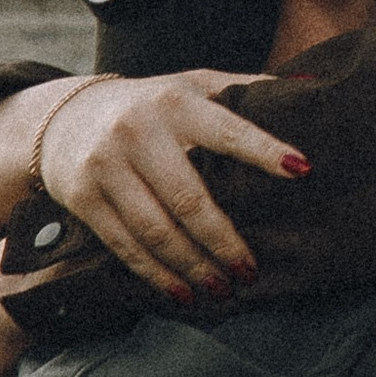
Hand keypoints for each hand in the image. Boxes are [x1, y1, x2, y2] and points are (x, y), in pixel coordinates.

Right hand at [34, 73, 306, 298]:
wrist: (64, 115)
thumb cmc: (151, 105)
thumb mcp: (193, 84)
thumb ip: (243, 88)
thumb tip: (311, 84)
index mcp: (175, 102)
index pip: (227, 130)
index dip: (264, 150)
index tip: (303, 170)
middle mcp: (137, 132)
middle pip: (189, 198)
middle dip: (223, 241)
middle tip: (251, 271)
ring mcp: (105, 166)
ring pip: (155, 230)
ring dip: (192, 266)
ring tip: (223, 289)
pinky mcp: (82, 197)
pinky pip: (124, 245)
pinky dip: (156, 274)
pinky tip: (182, 293)